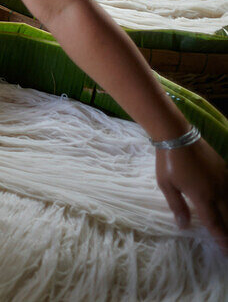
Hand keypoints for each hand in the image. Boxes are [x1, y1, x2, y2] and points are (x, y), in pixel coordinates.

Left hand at [156, 139, 227, 253]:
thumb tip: (184, 226)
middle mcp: (218, 191)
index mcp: (203, 197)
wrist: (178, 135)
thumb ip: (177, 206)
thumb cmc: (168, 162)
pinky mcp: (225, 170)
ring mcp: (224, 180)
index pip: (215, 224)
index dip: (221, 240)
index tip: (226, 252)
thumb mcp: (167, 185)